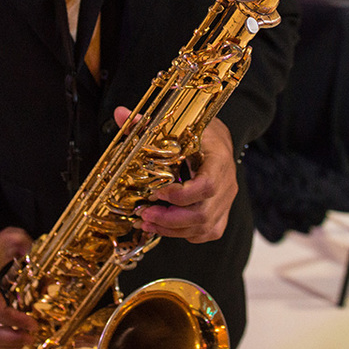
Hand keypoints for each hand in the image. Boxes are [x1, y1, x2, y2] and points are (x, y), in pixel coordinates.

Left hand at [114, 106, 238, 243]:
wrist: (219, 141)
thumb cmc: (199, 132)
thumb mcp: (178, 124)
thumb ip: (147, 124)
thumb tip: (120, 114)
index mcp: (219, 158)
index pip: (208, 184)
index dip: (181, 194)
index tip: (157, 192)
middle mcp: (228, 183)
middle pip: (203, 213)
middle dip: (170, 219)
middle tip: (145, 213)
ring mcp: (226, 201)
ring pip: (204, 227)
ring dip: (173, 229)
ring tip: (147, 221)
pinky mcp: (221, 214)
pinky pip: (207, 233)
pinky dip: (184, 234)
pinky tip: (163, 226)